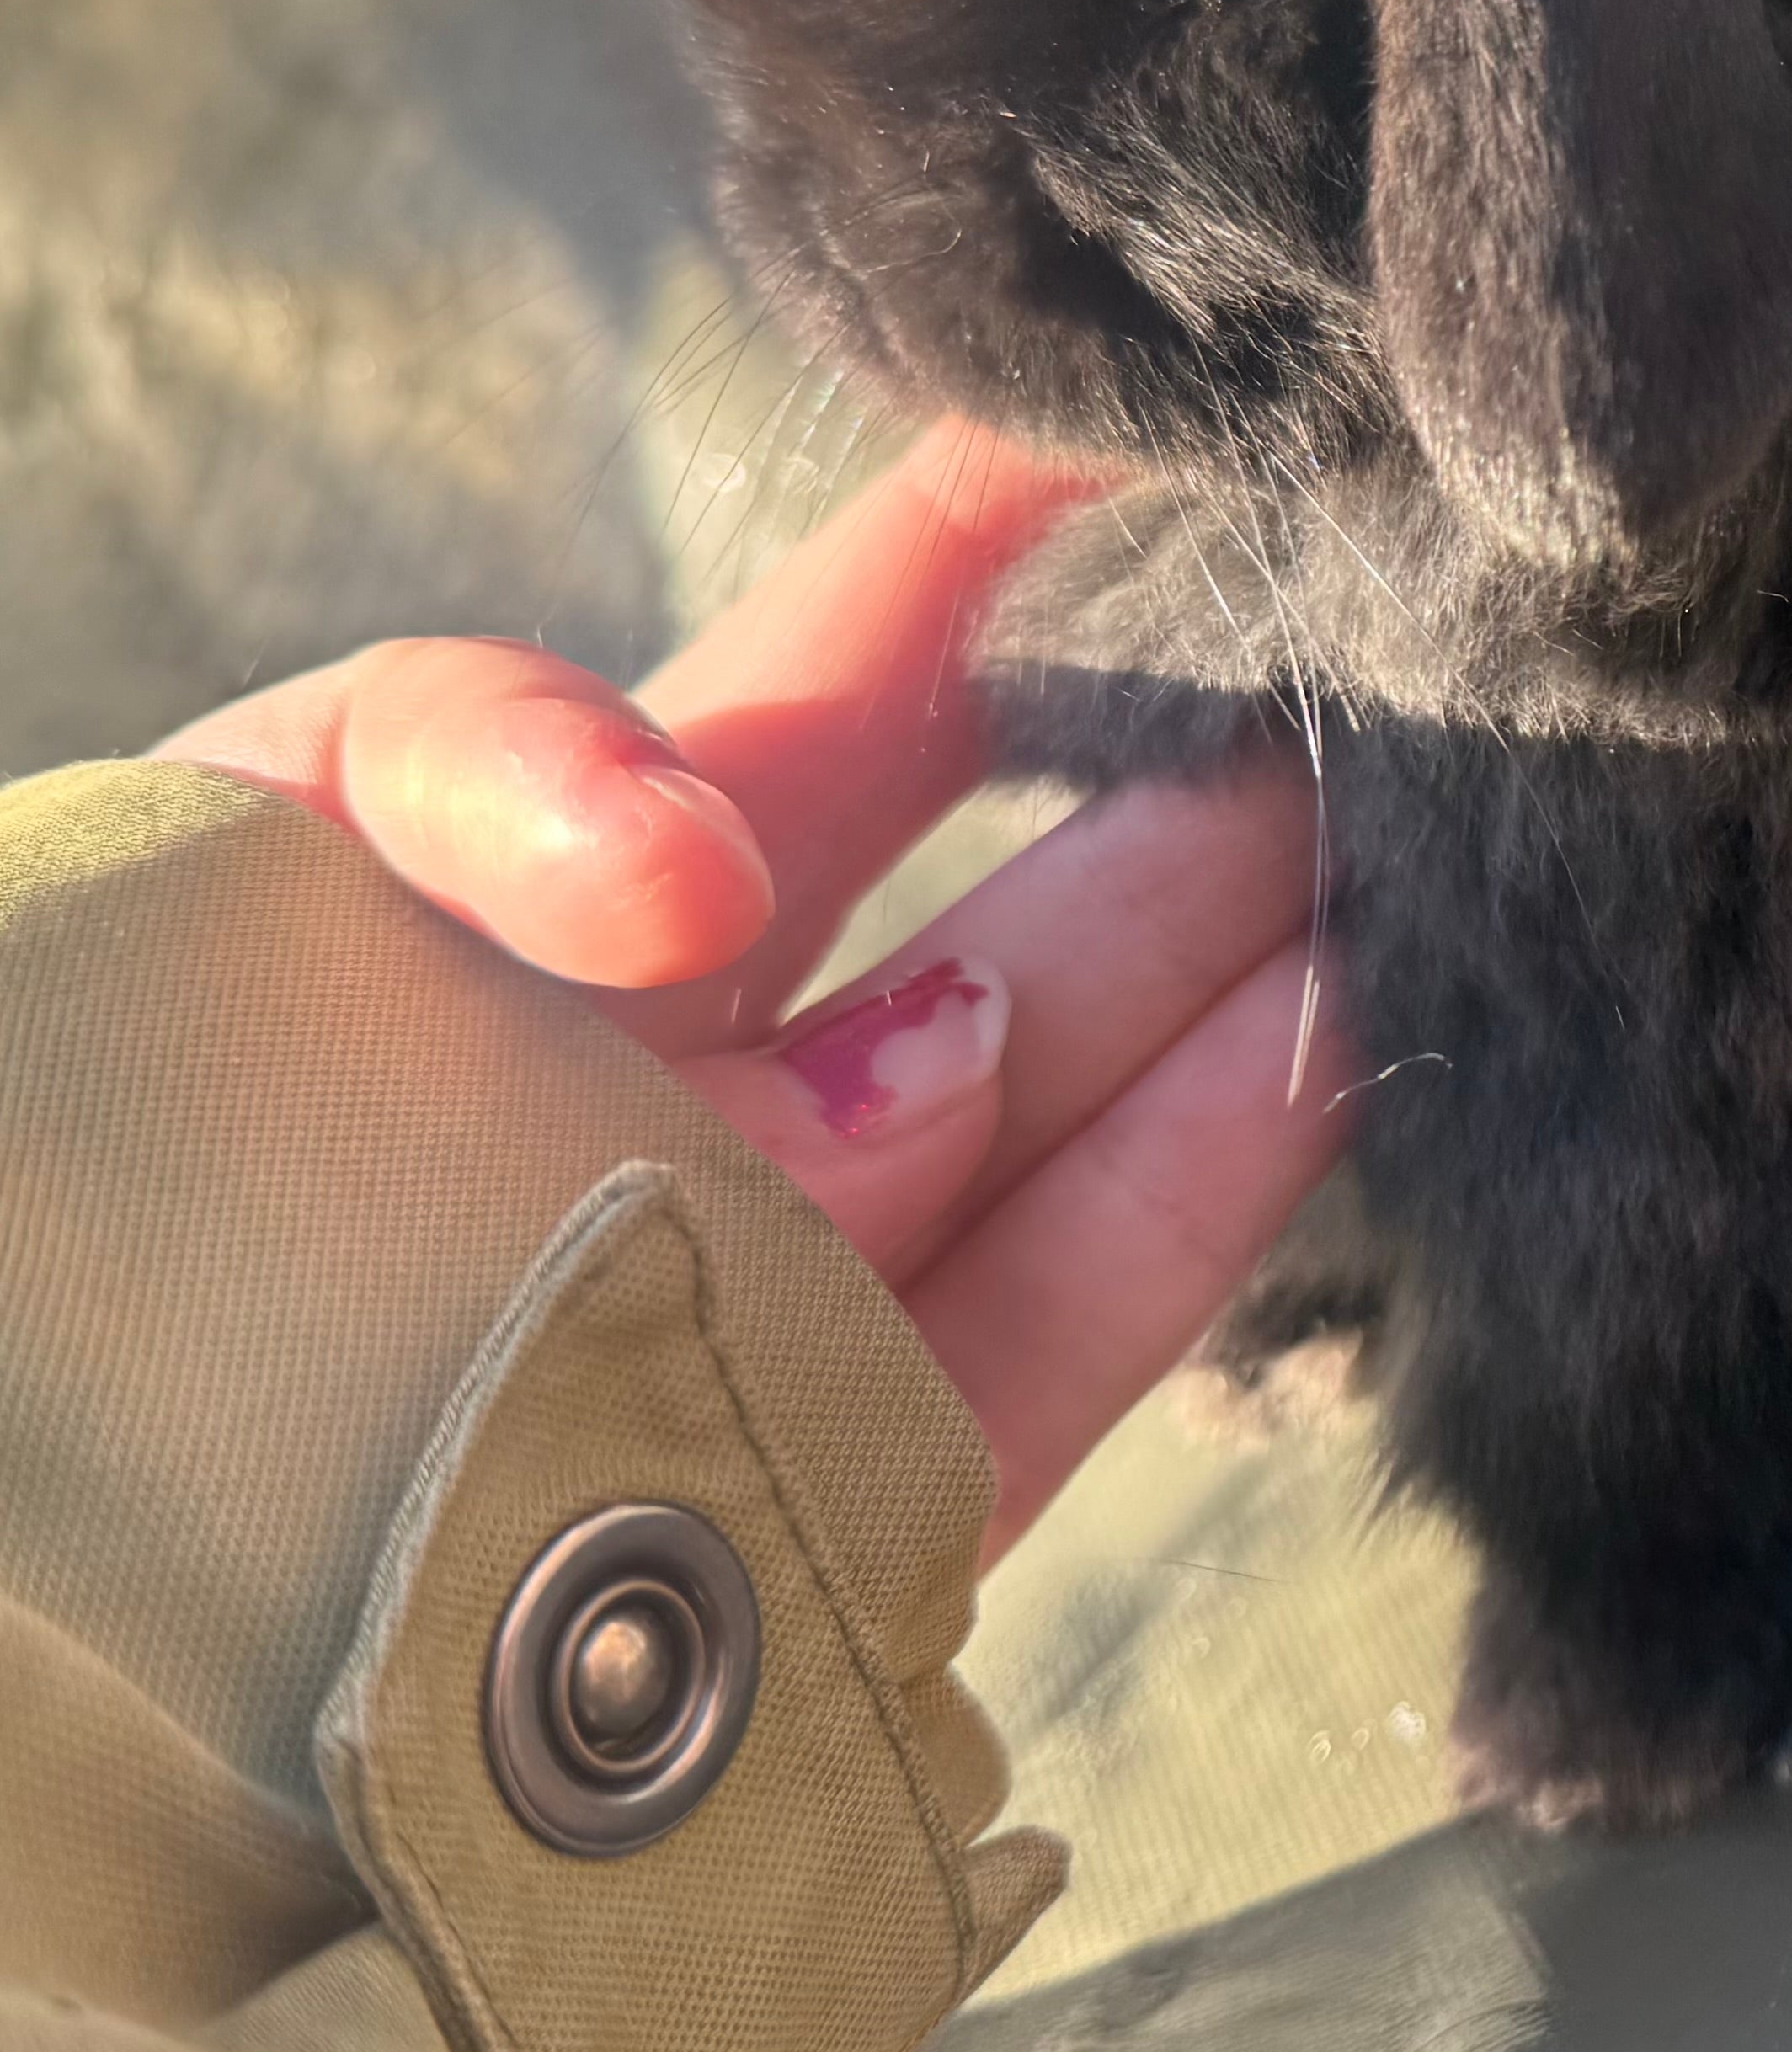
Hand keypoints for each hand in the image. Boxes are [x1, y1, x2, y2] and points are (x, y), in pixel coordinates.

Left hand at [159, 424, 1349, 1559]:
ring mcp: (776, 1297)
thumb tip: (774, 918)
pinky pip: (1046, 1323)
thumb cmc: (104, 1160)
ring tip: (1400, 815)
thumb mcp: (243, 856)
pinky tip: (1325, 1030)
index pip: (807, 693)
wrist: (78, 1630)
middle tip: (1354, 631)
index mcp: (531, 918)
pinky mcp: (851, 1503)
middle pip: (964, 896)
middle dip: (1157, 758)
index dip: (979, 548)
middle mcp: (674, 1096)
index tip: (1158, 421)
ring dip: (1210, 948)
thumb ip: (484, 778)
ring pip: (1039, 1092)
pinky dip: (1186, 1183)